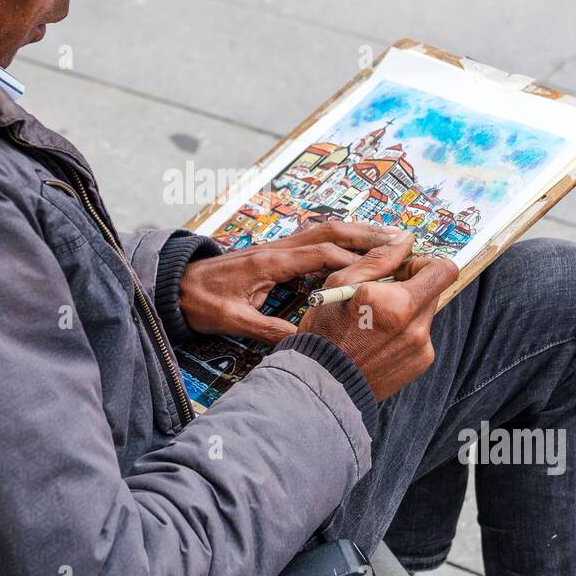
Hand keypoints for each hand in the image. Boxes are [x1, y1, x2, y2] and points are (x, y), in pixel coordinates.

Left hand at [178, 221, 402, 342]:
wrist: (175, 286)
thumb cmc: (201, 301)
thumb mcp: (233, 320)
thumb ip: (267, 331)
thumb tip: (302, 344)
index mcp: (270, 261)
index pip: (321, 254)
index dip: (354, 262)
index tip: (383, 271)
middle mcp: (278, 248)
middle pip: (329, 231)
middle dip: (366, 234)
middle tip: (400, 239)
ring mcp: (277, 248)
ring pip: (324, 231)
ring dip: (356, 233)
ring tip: (389, 239)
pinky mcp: (276, 254)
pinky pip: (315, 241)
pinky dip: (340, 241)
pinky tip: (357, 252)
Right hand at [297, 231, 457, 401]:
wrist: (323, 385)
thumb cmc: (325, 334)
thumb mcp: (340, 285)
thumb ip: (377, 260)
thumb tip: (404, 240)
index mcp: (399, 303)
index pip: (443, 270)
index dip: (423, 264)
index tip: (401, 270)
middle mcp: (417, 326)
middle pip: (432, 290)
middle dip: (411, 287)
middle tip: (380, 295)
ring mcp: (421, 347)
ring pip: (424, 314)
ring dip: (405, 311)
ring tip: (374, 322)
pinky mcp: (420, 363)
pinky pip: (419, 336)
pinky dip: (403, 333)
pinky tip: (377, 341)